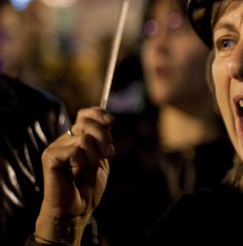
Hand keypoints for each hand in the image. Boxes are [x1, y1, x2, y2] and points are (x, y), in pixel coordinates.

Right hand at [34, 107, 114, 244]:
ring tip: (85, 173)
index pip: (85, 114)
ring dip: (93, 160)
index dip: (98, 113)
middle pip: (87, 123)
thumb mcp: (102, 158)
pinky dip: (82, 166)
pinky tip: (75, 176)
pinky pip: (76, 151)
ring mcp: (56, 147)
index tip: (111, 121)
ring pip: (85, 139)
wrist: (77, 210)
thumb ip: (103, 139)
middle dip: (103, 138)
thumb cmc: (88, 187)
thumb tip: (108, 119)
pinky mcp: (50, 156)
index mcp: (77, 138)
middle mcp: (65, 139)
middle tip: (108, 155)